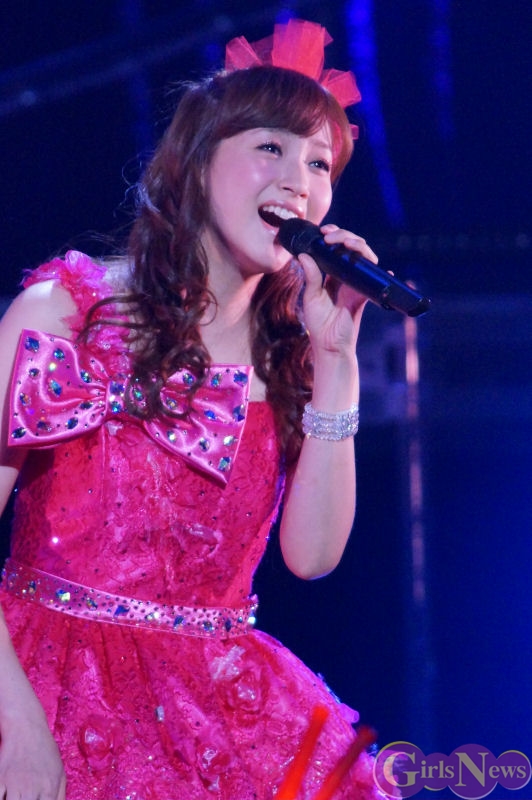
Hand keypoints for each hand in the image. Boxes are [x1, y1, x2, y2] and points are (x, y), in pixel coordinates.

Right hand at [0, 718, 65, 799]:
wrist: (26, 727)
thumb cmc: (44, 750)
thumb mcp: (59, 771)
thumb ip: (60, 796)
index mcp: (49, 788)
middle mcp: (32, 788)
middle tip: (26, 798)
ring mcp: (14, 784)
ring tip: (18, 796)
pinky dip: (2, 797)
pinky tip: (6, 793)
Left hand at [298, 224, 377, 357]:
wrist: (329, 345)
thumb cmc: (319, 323)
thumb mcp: (311, 296)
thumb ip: (311, 276)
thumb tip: (304, 254)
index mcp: (333, 274)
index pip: (337, 248)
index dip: (334, 236)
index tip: (324, 232)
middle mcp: (347, 276)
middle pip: (353, 248)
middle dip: (345, 235)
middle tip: (331, 236)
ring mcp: (357, 284)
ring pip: (365, 258)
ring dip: (359, 246)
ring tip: (347, 243)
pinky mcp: (364, 296)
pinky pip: (375, 282)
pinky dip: (383, 275)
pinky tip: (384, 270)